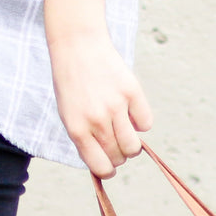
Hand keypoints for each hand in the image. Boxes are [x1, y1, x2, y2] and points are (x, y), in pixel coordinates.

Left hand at [48, 28, 152, 178]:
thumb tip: (106, 165)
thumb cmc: (71, 85)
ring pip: (133, 146)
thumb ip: (85, 140)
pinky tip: (131, 112)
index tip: (109, 166)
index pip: (100, 167)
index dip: (107, 169)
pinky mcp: (132, 91)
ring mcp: (116, 106)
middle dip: (119, 155)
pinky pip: (146, 123)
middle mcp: (97, 120)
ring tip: (125, 132)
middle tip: (115, 141)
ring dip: (132, 145)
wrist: (77, 46)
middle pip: (119, 157)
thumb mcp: (69, 115)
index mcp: (77, 130)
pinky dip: (141, 122)